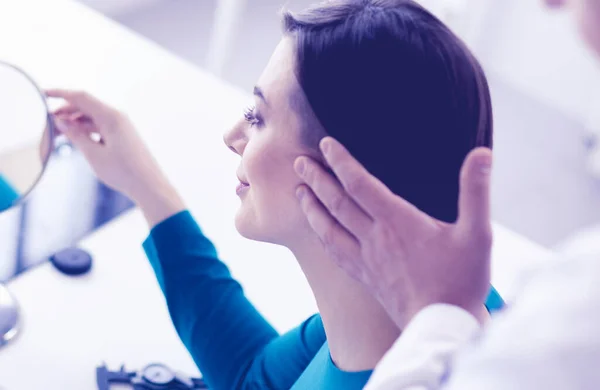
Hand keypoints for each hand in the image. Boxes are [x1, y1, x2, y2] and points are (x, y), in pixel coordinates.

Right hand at [46, 89, 184, 225]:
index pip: (81, 97)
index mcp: (111, 117)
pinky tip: (76, 138)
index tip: (43, 94)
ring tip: (58, 132)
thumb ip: (76, 136)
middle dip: (66, 111)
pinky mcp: (123, 136)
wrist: (149, 186)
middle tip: (48, 123)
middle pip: (86, 106)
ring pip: (92, 118)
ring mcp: (121, 126)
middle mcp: (117, 117)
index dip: (61, 93)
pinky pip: (100, 127)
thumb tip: (61, 121)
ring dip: (75, 122)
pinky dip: (86, 130)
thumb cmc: (124, 172)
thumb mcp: (94, 154)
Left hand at [294, 137, 492, 327]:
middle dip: (316, 179)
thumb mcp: (478, 234)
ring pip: (328, 228)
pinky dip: (321, 236)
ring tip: (299, 192)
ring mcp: (366, 260)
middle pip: (336, 203)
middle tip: (299, 162)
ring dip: (311, 207)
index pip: (360, 184)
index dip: (341, 161)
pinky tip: (318, 232)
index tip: (325, 143)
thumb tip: (482, 154)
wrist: (443, 328)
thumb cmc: (463, 281)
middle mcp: (375, 238)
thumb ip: (477, 191)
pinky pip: (335, 253)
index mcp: (397, 222)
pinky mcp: (365, 278)